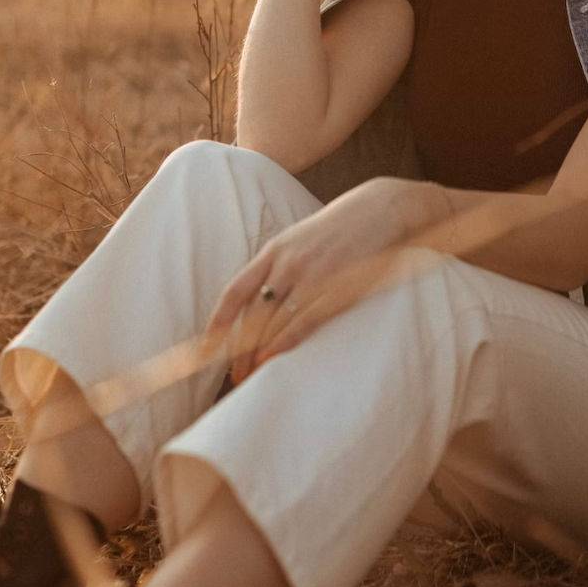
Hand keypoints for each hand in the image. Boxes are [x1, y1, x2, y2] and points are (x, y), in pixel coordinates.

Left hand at [201, 178, 421, 384]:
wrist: (382, 210)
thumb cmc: (341, 229)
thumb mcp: (301, 239)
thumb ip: (280, 265)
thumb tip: (262, 300)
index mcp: (274, 250)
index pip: (235, 291)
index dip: (217, 322)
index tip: (205, 348)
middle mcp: (287, 263)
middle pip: (251, 316)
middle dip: (238, 351)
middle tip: (234, 376)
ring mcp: (311, 276)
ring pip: (273, 323)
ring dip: (259, 354)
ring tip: (253, 376)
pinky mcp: (335, 287)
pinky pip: (302, 322)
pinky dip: (283, 344)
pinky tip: (273, 359)